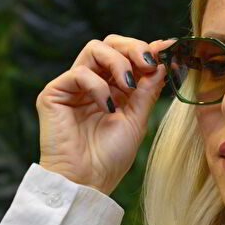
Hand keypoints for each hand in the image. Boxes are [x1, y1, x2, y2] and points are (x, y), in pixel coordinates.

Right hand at [37, 34, 176, 194]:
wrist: (87, 181)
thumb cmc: (111, 156)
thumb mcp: (138, 119)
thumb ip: (148, 90)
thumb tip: (162, 62)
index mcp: (113, 88)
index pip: (128, 56)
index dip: (148, 50)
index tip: (169, 48)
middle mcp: (93, 82)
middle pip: (110, 44)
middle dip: (134, 48)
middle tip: (149, 63)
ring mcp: (73, 86)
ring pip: (94, 49)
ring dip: (118, 62)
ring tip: (129, 85)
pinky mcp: (54, 93)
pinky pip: (79, 73)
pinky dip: (98, 86)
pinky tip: (108, 107)